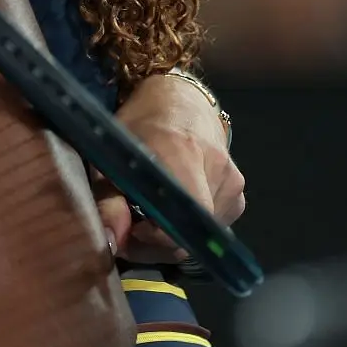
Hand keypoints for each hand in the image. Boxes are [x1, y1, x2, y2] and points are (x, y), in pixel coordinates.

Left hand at [96, 72, 243, 263]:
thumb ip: (107, 198)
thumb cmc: (139, 124)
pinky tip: (171, 211)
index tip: (129, 231)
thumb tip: (112, 241)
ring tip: (146, 217)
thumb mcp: (110, 154)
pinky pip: (211, 226)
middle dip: (156, 245)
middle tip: (129, 232)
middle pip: (191, 235)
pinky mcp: (239, 192)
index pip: (182, 219)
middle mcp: (217, 169)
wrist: (180, 101)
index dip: (155, 238)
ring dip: (170, 237)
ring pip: (200, 236)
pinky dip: (188, 228)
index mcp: (183, 153)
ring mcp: (233, 182)